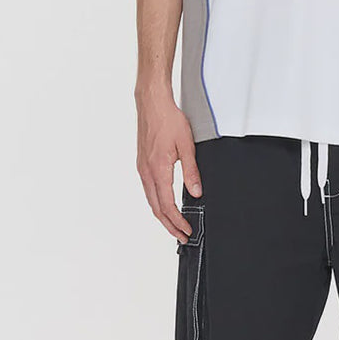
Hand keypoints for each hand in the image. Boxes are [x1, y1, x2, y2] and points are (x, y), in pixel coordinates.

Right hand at [135, 88, 203, 242]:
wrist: (152, 103)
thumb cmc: (169, 120)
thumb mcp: (186, 145)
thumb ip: (191, 171)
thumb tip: (196, 192)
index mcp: (158, 169)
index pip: (167, 205)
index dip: (177, 221)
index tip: (187, 231)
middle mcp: (147, 172)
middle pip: (156, 208)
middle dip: (169, 225)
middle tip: (182, 236)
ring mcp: (142, 168)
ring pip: (151, 200)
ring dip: (162, 215)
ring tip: (174, 225)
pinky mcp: (142, 163)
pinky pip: (148, 190)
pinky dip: (157, 203)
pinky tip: (164, 205)